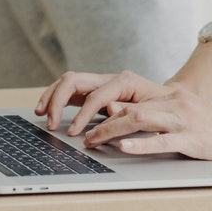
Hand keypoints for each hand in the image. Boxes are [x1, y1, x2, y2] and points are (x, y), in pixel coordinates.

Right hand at [34, 70, 167, 134]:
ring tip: (39, 113)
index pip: (94, 95)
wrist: (171, 101)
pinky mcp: (93, 91)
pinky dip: (55, 98)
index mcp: (123, 81)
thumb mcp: (153, 112)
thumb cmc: (164, 108)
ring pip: (67, 82)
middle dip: (57, 100)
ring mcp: (99, 83)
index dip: (81, 114)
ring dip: (51, 96)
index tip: (73, 132)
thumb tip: (108, 109)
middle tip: (50, 122)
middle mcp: (108, 78)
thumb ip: (130, 110)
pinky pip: (69, 90)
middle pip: (74, 80)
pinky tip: (46, 109)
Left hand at [77, 83, 211, 167]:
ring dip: (110, 131)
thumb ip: (160, 116)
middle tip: (78, 134)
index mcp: (172, 96)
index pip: (128, 99)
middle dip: (98, 120)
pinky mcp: (196, 139)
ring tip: (91, 141)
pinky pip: (163, 140)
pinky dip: (141, 144)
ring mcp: (185, 120)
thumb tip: (124, 121)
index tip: (82, 120)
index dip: (101, 109)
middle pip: (127, 106)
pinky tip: (124, 148)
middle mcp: (175, 102)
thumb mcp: (187, 116)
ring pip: (139, 119)